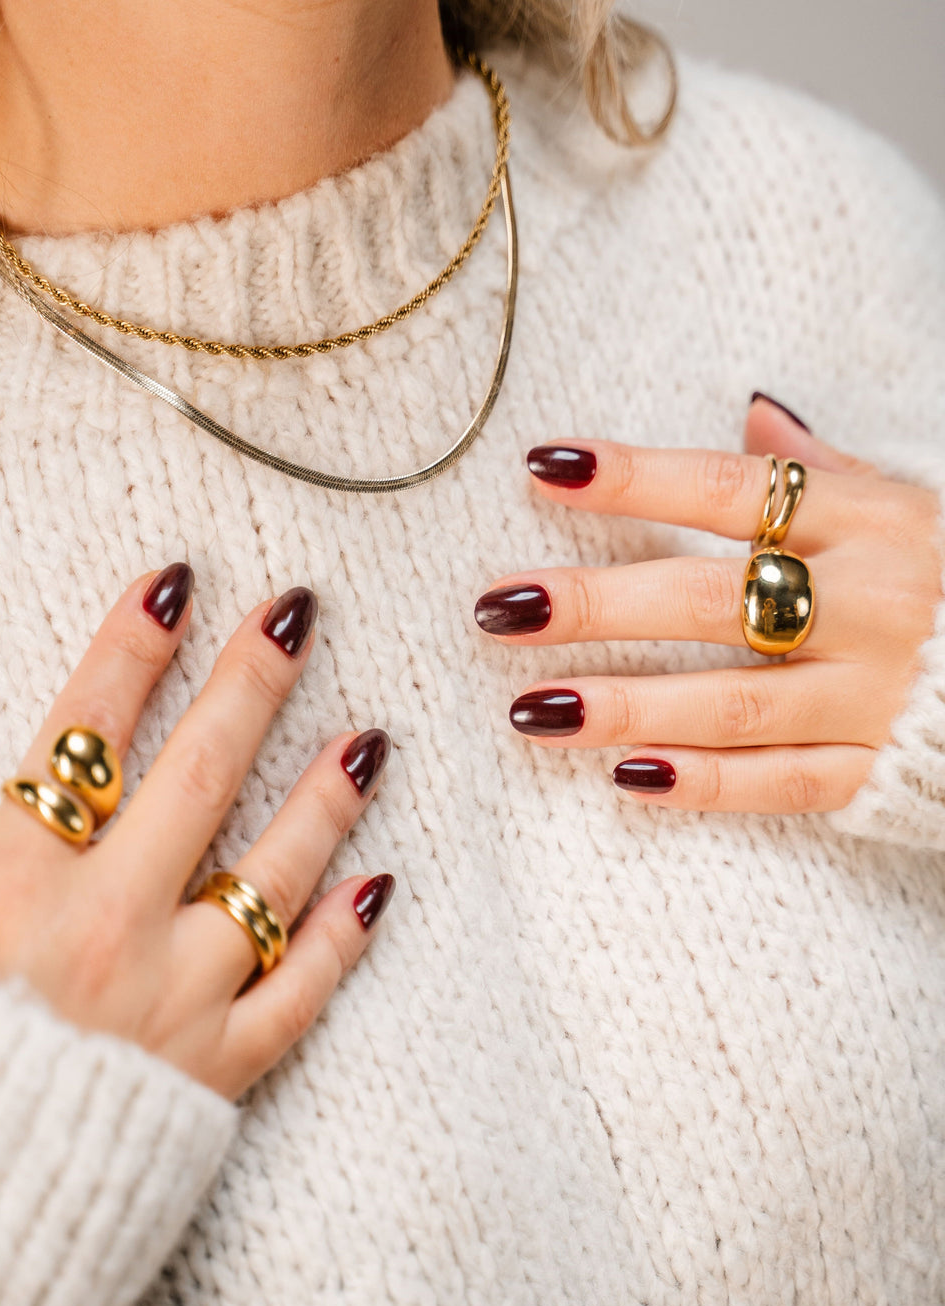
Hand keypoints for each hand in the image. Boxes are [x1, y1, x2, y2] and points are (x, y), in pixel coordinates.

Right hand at [0, 567, 393, 1096]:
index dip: (129, 652)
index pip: (79, 739)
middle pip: (197, 779)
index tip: (174, 582)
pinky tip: (380, 882)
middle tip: (298, 613)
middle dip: (250, 684)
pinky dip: (342, 937)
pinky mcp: (220, 1074)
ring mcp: (176, 1004)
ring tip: (369, 732)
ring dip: (324, 794)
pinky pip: (298, 995)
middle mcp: (107, 932)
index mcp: (12, 896)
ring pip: (270, 874)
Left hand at [475, 396, 944, 813]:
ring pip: (734, 703)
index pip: (734, 492)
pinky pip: (781, 783)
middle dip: (600, 603)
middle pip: (711, 601)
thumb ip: (823, 472)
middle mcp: (869, 606)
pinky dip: (704, 783)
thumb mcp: (910, 505)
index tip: (544, 467)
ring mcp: (873, 697)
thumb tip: (748, 420)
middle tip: (503, 607)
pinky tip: (625, 777)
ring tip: (532, 708)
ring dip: (628, 706)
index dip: (637, 479)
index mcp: (870, 523)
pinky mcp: (877, 773)